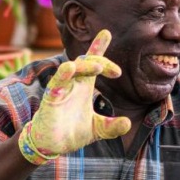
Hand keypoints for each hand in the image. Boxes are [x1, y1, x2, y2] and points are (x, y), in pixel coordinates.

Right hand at [18, 30, 128, 164]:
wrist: (52, 146)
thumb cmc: (71, 133)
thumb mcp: (97, 129)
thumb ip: (112, 126)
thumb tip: (128, 124)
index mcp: (83, 87)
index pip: (92, 63)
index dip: (98, 47)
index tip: (106, 33)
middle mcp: (72, 84)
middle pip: (85, 62)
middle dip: (100, 59)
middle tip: (116, 72)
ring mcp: (61, 89)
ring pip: (72, 68)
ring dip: (86, 65)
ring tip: (100, 67)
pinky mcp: (51, 98)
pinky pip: (56, 82)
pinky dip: (63, 74)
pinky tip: (69, 67)